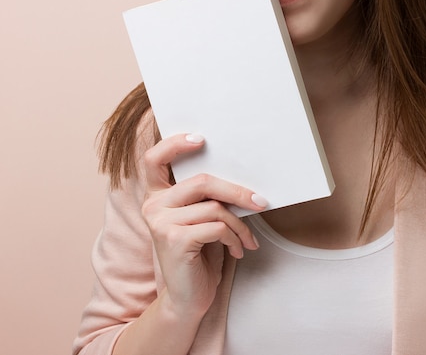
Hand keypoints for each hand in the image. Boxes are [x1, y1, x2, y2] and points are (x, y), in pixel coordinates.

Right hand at [141, 133, 265, 317]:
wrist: (187, 298)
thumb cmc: (198, 256)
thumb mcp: (200, 221)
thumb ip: (206, 198)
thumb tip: (241, 179)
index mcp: (157, 196)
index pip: (154, 160)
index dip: (175, 144)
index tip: (200, 138)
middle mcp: (152, 205)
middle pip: (201, 181)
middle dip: (238, 192)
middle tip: (261, 201)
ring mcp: (160, 222)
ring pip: (215, 207)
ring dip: (240, 225)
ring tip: (248, 240)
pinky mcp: (173, 239)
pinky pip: (217, 227)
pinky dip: (235, 238)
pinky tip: (238, 249)